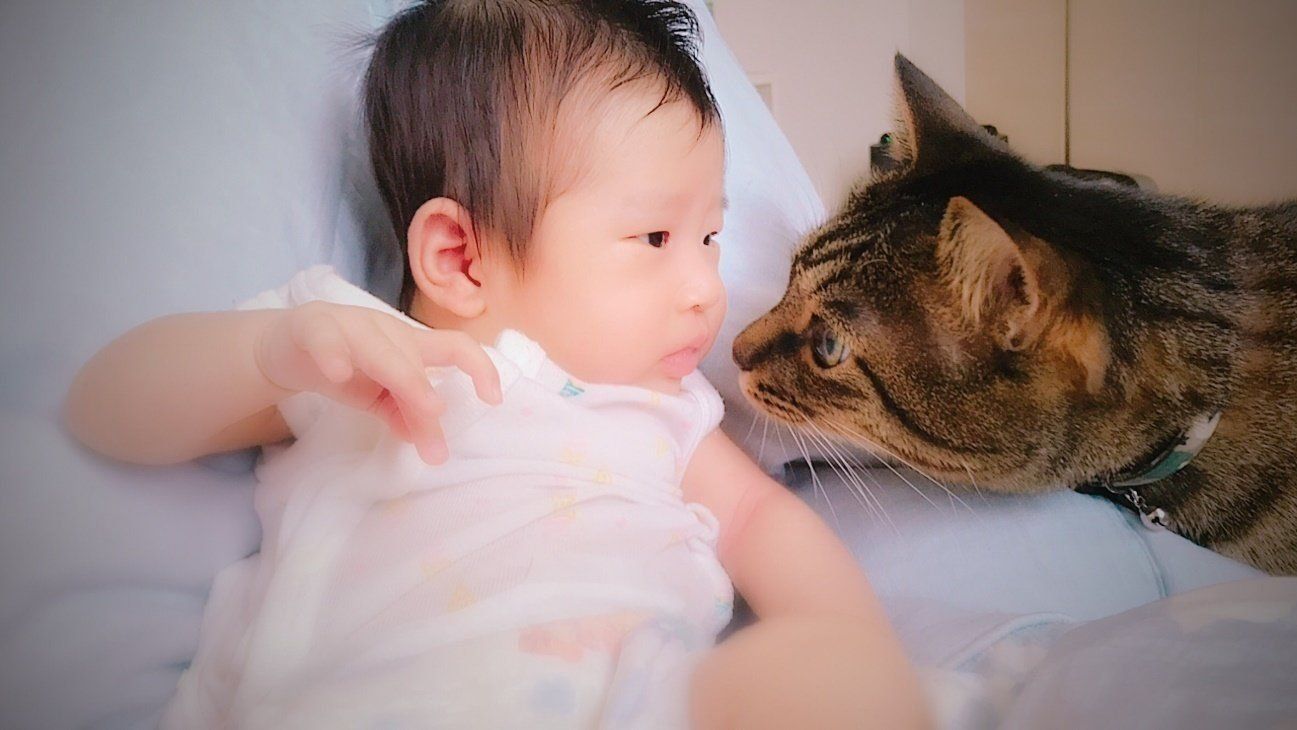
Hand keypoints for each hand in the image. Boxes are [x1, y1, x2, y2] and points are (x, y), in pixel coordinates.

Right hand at [254, 301, 501, 463]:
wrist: (285, 345)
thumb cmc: (345, 366)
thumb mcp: (378, 396)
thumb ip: (403, 414)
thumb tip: (432, 446)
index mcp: (410, 345)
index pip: (455, 348)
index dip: (480, 368)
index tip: (494, 400)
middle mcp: (386, 329)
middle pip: (414, 356)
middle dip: (425, 392)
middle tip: (436, 425)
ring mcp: (349, 325)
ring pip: (378, 346)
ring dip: (400, 375)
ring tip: (415, 404)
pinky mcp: (311, 327)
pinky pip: (324, 336)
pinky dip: (333, 354)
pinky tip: (339, 374)